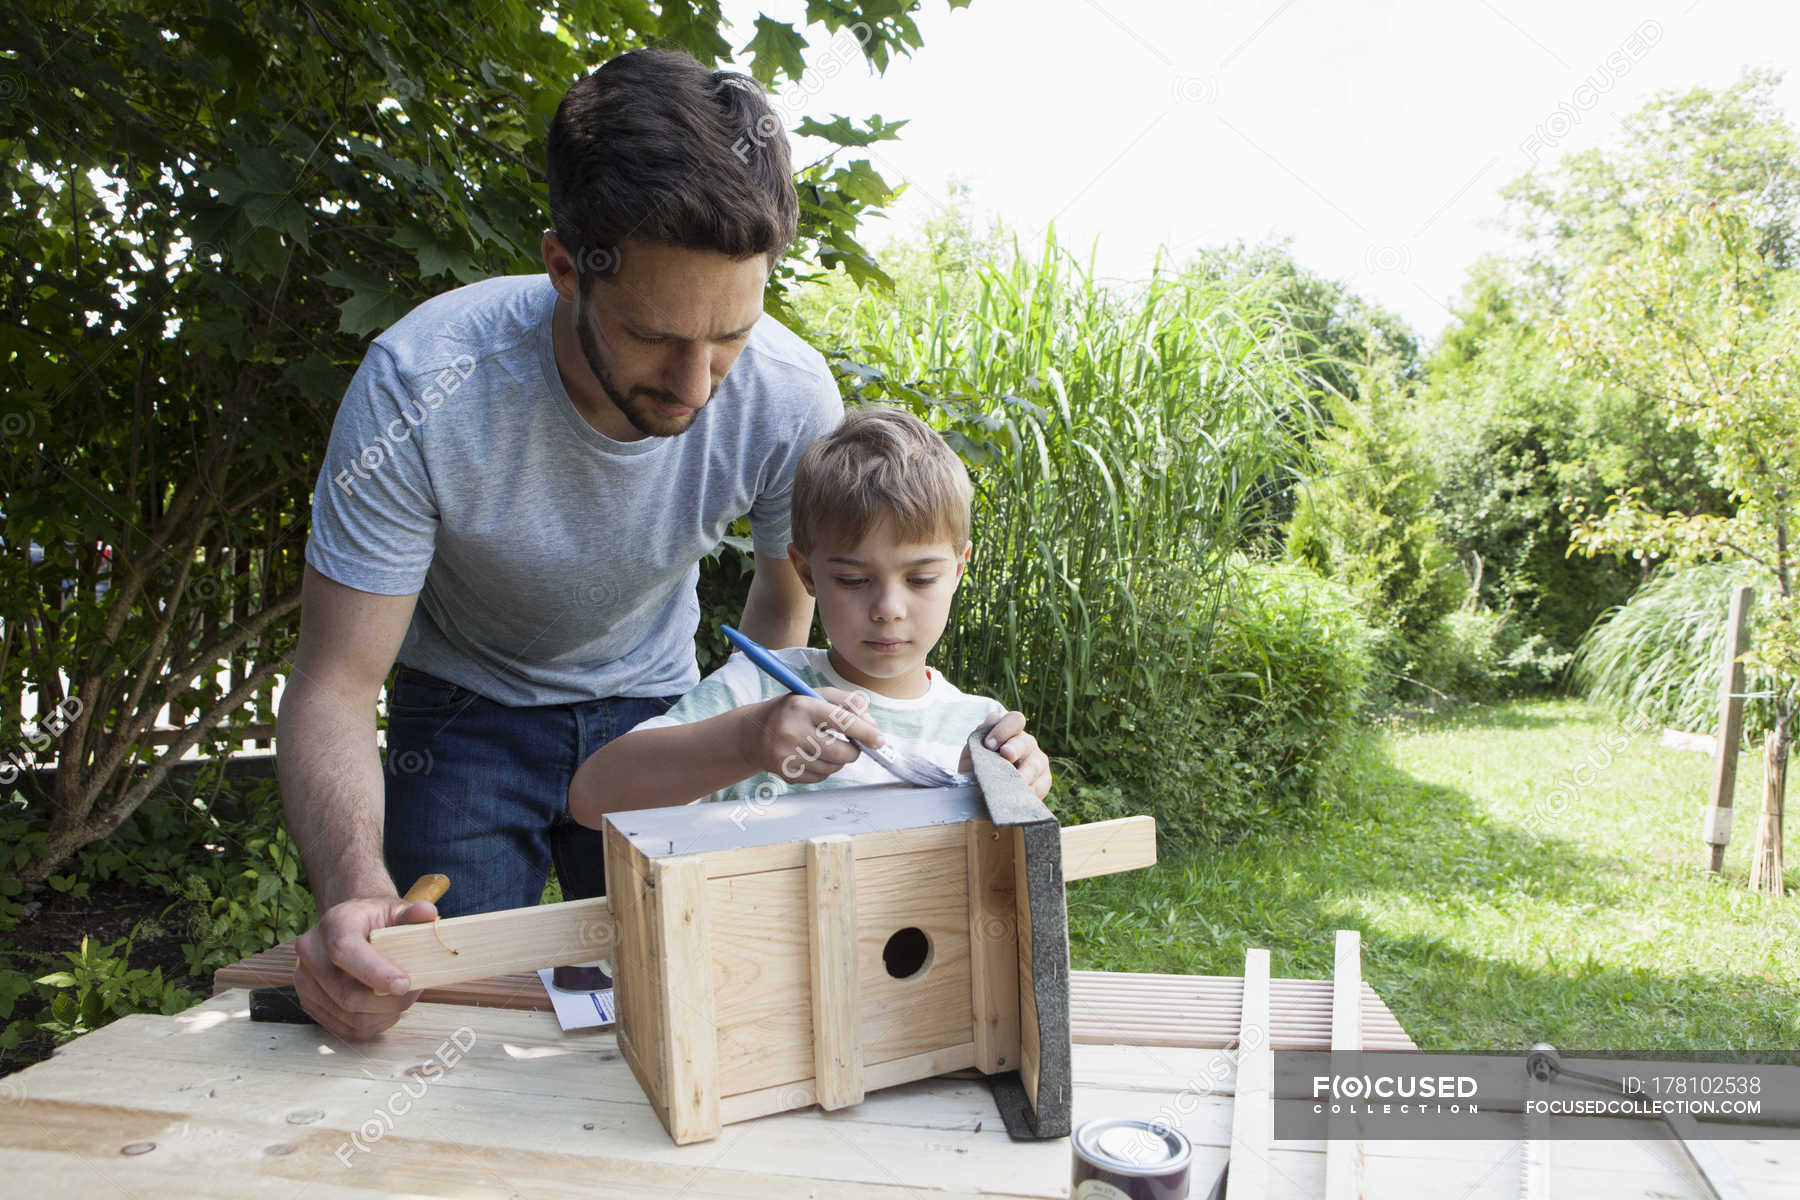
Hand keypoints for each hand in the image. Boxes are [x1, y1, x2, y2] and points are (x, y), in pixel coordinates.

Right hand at [292, 895, 437, 1040]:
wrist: (348, 927)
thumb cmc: (375, 920)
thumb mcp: (394, 910)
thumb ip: (412, 914)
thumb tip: (428, 913)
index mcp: (333, 924)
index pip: (345, 951)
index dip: (375, 973)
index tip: (404, 984)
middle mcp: (311, 952)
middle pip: (347, 993)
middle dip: (388, 1001)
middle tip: (413, 993)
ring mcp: (304, 981)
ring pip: (348, 1015)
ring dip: (383, 1014)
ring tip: (400, 999)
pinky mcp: (309, 1003)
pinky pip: (344, 1028)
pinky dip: (372, 1024)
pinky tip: (384, 1009)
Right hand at [742, 687, 885, 784]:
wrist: (756, 732)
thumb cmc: (794, 711)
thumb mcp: (817, 696)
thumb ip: (849, 703)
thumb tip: (872, 726)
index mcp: (802, 707)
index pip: (842, 721)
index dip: (865, 733)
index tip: (880, 741)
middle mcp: (791, 731)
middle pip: (840, 752)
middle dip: (854, 751)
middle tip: (852, 744)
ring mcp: (786, 755)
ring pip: (833, 768)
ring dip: (839, 760)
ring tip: (825, 746)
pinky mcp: (786, 773)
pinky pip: (821, 778)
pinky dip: (825, 769)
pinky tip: (812, 756)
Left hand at [980, 710, 1051, 799]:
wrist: (978, 794)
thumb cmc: (976, 768)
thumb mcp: (973, 752)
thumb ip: (981, 735)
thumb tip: (994, 717)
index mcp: (1011, 732)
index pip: (1015, 720)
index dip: (1003, 729)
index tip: (988, 745)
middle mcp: (1026, 744)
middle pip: (1026, 742)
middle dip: (1015, 748)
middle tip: (1005, 756)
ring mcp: (1037, 762)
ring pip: (1036, 763)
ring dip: (1025, 772)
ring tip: (1015, 780)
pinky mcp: (1043, 781)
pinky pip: (1042, 784)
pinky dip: (1032, 789)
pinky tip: (1020, 794)